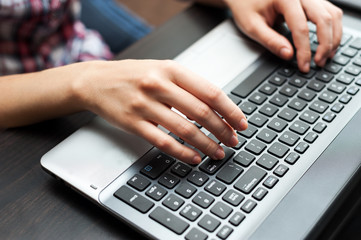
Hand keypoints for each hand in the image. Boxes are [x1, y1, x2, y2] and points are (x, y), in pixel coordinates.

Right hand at [76, 60, 247, 163]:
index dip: (230, 110)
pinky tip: (193, 157)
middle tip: (232, 141)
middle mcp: (159, 85)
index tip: (241, 123)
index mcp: (171, 69)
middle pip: (201, 112)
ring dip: (206, 144)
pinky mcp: (133, 123)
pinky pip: (163, 142)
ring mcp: (144, 105)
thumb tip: (217, 106)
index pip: (210, 91)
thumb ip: (188, 84)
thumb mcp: (162, 69)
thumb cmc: (133, 75)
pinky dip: (182, 152)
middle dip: (222, 130)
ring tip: (217, 152)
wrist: (97, 81)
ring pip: (184, 129)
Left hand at [224, 0, 342, 71]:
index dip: (304, 50)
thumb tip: (288, 55)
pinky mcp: (313, 0)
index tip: (304, 66)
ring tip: (325, 56)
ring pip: (332, 15)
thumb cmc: (246, 6)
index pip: (301, 27)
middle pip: (324, 19)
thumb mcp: (252, 26)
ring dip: (333, 37)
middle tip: (318, 63)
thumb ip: (270, 41)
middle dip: (325, 44)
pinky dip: (332, 29)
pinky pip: (330, 13)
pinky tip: (327, 44)